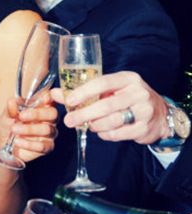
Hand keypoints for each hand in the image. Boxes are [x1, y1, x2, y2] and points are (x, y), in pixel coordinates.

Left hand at [0, 94, 57, 163]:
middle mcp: (48, 120)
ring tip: (14, 129)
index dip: (49, 97)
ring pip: (47, 129)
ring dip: (29, 129)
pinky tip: (18, 142)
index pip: (50, 99)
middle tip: (21, 116)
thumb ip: (10, 109)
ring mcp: (49, 134)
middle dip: (37, 114)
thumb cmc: (8, 126)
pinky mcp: (46, 147)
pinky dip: (29, 144)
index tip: (44, 98)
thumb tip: (12, 101)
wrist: (3, 145)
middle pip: (52, 113)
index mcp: (40, 107)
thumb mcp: (6, 116)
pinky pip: (43, 146)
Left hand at [51, 71, 166, 143]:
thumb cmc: (126, 98)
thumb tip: (54, 94)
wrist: (158, 114)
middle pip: (106, 105)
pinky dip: (106, 134)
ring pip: (112, 121)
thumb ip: (82, 92)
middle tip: (69, 121)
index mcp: (128, 78)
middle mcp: (138, 92)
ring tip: (88, 125)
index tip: (69, 101)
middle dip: (84, 114)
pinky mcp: (145, 128)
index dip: (84, 92)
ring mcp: (145, 110)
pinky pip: (119, 134)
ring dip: (95, 125)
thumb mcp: (109, 90)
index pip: (103, 82)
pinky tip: (102, 131)